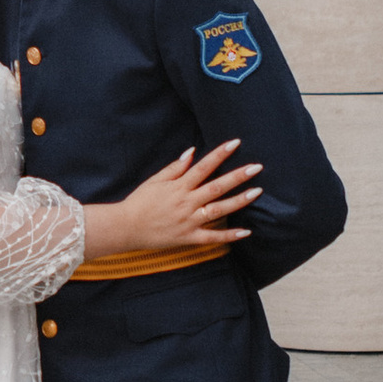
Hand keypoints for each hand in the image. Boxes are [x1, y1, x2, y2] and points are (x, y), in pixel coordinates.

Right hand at [80, 138, 258, 266]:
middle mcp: (187, 202)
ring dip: (239, 201)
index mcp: (179, 186)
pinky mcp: (188, 238)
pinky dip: (229, 235)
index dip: (220, 154)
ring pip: (219, 210)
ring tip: (257, 192)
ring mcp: (189, 221)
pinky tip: (246, 232)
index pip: (204, 166)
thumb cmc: (140, 202)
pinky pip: (212, 237)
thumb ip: (176, 167)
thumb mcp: (155, 180)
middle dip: (238, 176)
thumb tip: (193, 151)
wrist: (125, 227)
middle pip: (217, 187)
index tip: (236, 143)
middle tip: (257, 167)